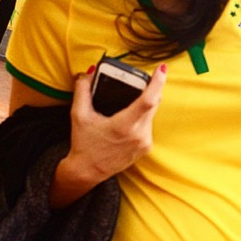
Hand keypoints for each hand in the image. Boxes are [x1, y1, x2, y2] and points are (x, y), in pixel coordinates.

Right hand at [54, 64, 166, 200]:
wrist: (87, 171)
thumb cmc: (83, 143)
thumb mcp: (78, 115)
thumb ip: (83, 90)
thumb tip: (89, 72)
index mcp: (123, 126)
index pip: (148, 100)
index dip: (157, 82)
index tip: (161, 69)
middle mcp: (138, 135)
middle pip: (154, 102)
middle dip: (150, 88)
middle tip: (144, 78)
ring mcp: (144, 142)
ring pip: (152, 113)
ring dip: (146, 103)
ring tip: (132, 99)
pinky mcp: (147, 147)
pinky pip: (149, 124)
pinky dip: (143, 116)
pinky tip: (132, 116)